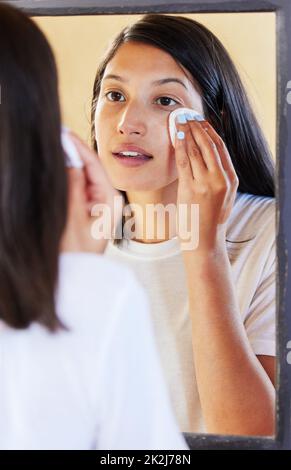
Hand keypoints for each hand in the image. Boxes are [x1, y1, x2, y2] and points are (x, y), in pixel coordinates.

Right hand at [60, 132, 121, 253]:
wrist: (77, 279)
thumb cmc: (78, 256)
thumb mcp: (73, 220)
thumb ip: (72, 188)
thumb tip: (70, 161)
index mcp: (109, 201)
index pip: (93, 164)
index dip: (78, 147)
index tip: (63, 132)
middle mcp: (105, 199)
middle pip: (87, 167)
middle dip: (71, 151)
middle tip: (54, 135)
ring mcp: (95, 204)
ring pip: (80, 175)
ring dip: (67, 163)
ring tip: (53, 147)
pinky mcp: (85, 210)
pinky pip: (75, 187)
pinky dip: (65, 177)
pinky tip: (54, 168)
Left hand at [174, 118, 238, 254]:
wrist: (205, 238)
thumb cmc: (212, 217)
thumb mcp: (224, 195)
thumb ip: (220, 176)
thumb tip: (209, 155)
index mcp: (231, 179)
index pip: (221, 148)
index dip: (210, 132)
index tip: (202, 121)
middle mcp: (220, 179)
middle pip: (209, 145)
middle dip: (198, 127)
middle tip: (189, 116)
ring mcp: (205, 183)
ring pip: (196, 151)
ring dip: (188, 133)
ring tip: (180, 121)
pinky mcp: (190, 188)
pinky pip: (184, 162)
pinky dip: (180, 146)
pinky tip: (177, 136)